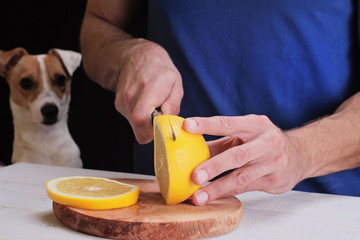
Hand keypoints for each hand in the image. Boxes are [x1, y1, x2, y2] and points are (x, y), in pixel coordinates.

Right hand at [114, 39, 182, 143]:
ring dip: (147, 125)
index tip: (164, 127)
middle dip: (153, 131)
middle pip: (139, 128)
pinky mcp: (119, 105)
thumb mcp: (175, 84)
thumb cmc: (160, 70)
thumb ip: (173, 105)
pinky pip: (132, 122)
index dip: (153, 130)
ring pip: (136, 127)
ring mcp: (122, 101)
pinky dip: (141, 120)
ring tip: (155, 110)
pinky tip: (146, 107)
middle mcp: (130, 96)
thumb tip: (169, 124)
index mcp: (147, 89)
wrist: (137, 56)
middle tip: (162, 120)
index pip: (141, 119)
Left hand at [182, 115, 306, 204]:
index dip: (206, 124)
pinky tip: (213, 197)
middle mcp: (267, 141)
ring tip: (198, 196)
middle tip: (194, 175)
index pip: (227, 123)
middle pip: (238, 154)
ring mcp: (273, 162)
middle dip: (214, 165)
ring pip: (242, 176)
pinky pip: (247, 188)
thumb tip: (188, 147)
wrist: (300, 154)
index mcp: (255, 124)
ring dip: (218, 187)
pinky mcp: (274, 180)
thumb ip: (219, 142)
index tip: (187, 126)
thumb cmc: (263, 142)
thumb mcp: (244, 135)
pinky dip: (228, 192)